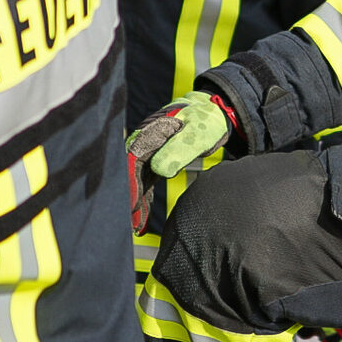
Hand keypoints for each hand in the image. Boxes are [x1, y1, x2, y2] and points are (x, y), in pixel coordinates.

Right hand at [125, 91, 236, 235]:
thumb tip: (158, 169)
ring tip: (132, 226)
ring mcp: (148, 152)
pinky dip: (143, 200)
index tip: (130, 204)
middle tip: (128, 222)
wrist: (214, 114)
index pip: (134, 158)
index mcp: (152, 131)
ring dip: (133, 201)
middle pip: (130, 170)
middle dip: (127, 196)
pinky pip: (145, 182)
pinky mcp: (155, 161)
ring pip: (136, 179)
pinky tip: (139, 221)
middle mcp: (145, 141)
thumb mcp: (196, 134)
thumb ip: (179, 149)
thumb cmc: (206, 121)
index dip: (130, 181)